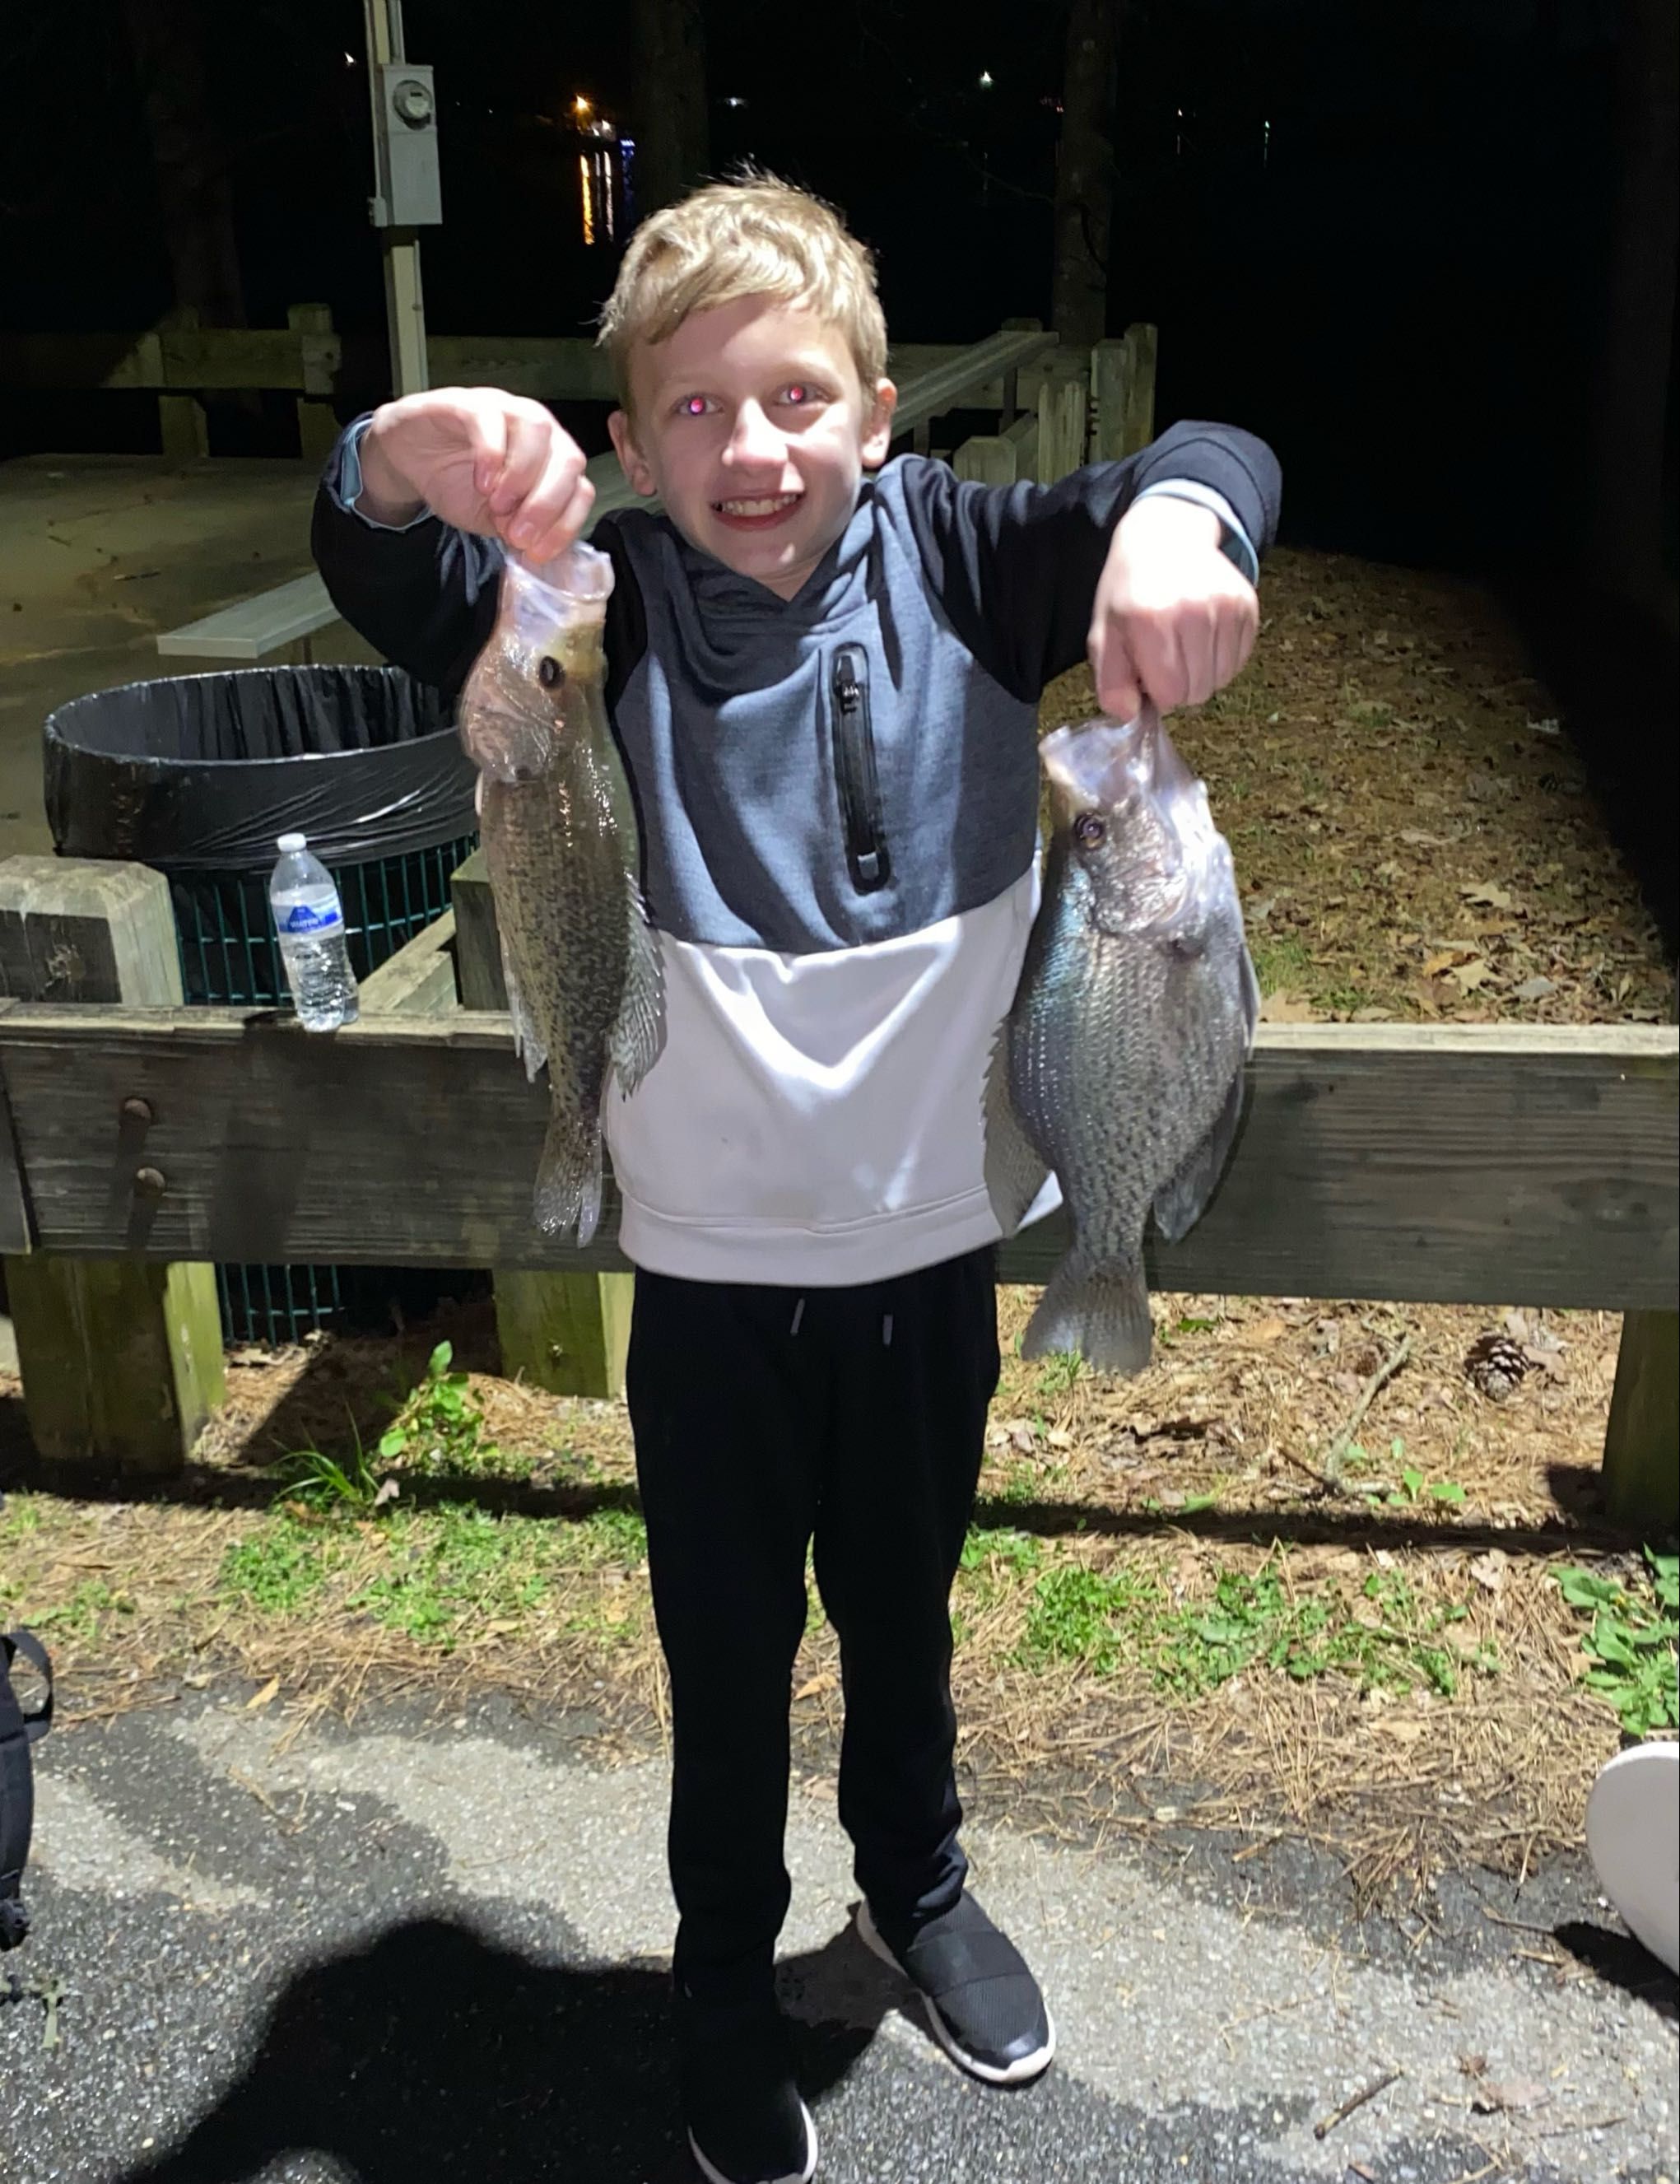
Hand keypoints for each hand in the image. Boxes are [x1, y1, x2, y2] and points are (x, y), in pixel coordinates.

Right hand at [357, 388, 594, 559]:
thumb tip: (539, 549)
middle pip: (569, 458)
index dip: (565, 524)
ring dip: (523, 475)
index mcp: (552, 461)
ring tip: (497, 505)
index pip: (580, 489)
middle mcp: (537, 429)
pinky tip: (482, 483)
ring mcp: (504, 409)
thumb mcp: (494, 520)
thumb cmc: (458, 485)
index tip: (537, 552)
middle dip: (548, 504)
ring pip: (537, 428)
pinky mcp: (466, 403)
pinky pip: (489, 417)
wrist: (409, 460)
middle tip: (519, 534)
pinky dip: (491, 453)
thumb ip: (520, 529)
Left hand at [1087, 496, 1259, 718]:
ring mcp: (1226, 606)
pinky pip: (1239, 661)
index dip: (1156, 692)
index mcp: (1150, 621)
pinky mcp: (1248, 605)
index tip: (1147, 672)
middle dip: (1179, 687)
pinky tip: (1203, 638)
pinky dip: (1220, 660)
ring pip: (1221, 679)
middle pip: (1198, 691)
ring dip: (1201, 675)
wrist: (1166, 539)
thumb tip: (1132, 715)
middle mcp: (1193, 611)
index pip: (1169, 694)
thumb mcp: (1105, 635)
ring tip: (1184, 648)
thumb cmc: (1129, 594)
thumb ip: (1111, 683)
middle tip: (1166, 660)